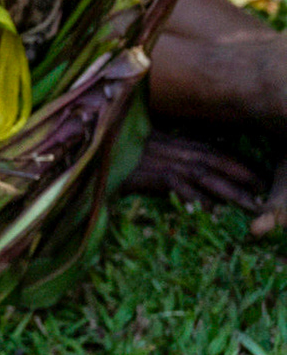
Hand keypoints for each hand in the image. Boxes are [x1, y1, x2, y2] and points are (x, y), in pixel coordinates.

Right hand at [122, 131, 265, 211]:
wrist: (89, 153)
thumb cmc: (112, 157)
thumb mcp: (144, 153)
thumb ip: (166, 158)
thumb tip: (182, 177)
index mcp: (174, 142)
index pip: (214, 150)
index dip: (238, 163)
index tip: (259, 176)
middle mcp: (172, 149)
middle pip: (216, 160)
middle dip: (243, 175)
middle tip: (264, 192)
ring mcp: (161, 160)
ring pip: (204, 174)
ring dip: (229, 190)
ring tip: (249, 206)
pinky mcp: (148, 173)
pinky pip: (178, 186)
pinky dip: (193, 198)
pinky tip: (207, 212)